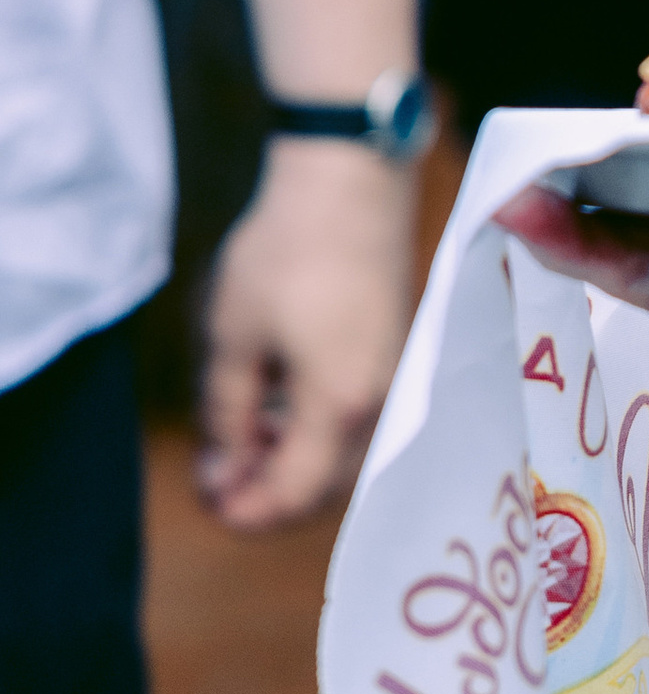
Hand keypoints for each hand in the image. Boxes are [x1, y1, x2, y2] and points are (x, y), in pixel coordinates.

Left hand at [198, 139, 417, 530]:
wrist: (350, 182)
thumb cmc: (286, 254)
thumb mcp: (234, 337)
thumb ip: (229, 414)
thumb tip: (224, 469)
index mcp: (339, 405)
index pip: (294, 494)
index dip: (248, 511)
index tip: (208, 503)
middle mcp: (379, 403)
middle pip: (326, 485)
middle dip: (269, 490)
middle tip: (217, 475)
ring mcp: (394, 378)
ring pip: (345, 454)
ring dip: (293, 460)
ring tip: (241, 437)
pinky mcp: (395, 353)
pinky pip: (358, 418)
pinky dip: (317, 429)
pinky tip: (280, 404)